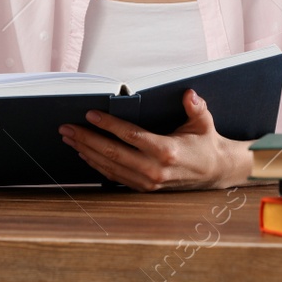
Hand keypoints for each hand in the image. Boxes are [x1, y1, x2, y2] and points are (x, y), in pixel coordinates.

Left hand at [60, 89, 251, 190]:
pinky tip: (84, 153)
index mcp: (167, 151)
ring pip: (109, 166)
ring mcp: (147, 182)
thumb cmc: (206, 142)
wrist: (214, 172)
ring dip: (86, 151)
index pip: (130, 136)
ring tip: (69, 138)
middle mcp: (154, 169)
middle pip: (112, 153)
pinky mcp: (143, 188)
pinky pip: (114, 176)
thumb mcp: (204, 122)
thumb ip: (196, 107)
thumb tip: (189, 94)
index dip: (108, 124)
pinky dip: (96, 164)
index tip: (90, 114)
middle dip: (86, 139)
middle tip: (66, 128)